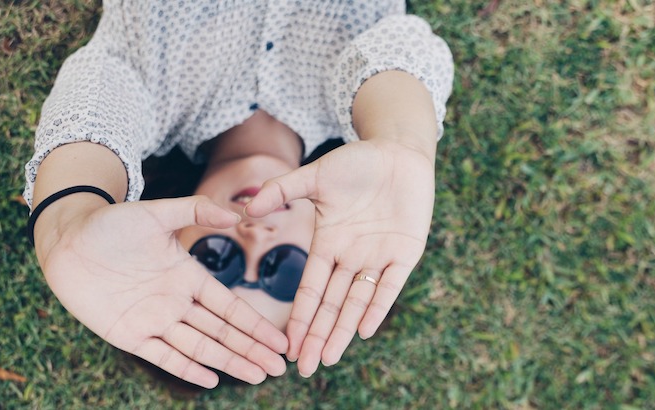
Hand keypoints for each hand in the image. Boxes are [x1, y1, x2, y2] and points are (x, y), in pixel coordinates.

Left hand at [35, 195, 287, 387]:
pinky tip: (210, 379)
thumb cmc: (112, 223)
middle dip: (251, 349)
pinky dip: (186, 368)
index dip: (255, 324)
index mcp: (189, 277)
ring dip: (229, 361)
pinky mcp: (128, 335)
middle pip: (222, 332)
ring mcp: (154, 321)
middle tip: (279, 368)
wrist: (68, 240)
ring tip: (258, 376)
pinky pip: (162, 356)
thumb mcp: (158, 213)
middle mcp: (177, 302)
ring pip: (199, 347)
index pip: (230, 306)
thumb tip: (236, 213)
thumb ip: (196, 209)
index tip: (280, 339)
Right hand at [245, 139, 434, 376]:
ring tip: (328, 358)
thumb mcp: (315, 176)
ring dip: (342, 330)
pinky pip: (390, 285)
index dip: (300, 317)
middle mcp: (350, 257)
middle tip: (305, 368)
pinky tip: (363, 330)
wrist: (397, 151)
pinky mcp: (405, 252)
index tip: (287, 344)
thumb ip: (283, 190)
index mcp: (327, 244)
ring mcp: (378, 256)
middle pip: (331, 305)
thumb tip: (248, 207)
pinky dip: (377, 306)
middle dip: (318, 335)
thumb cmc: (356, 162)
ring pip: (357, 301)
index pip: (310, 290)